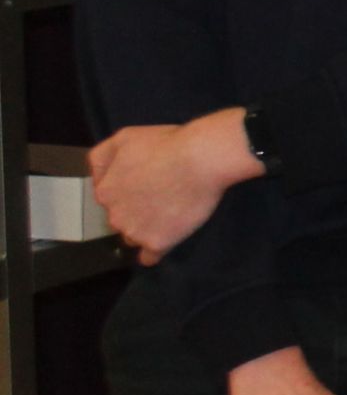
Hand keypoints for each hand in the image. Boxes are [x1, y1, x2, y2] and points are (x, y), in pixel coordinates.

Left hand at [92, 109, 260, 263]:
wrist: (200, 159)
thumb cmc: (165, 144)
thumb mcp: (124, 137)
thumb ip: (101, 158)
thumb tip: (96, 178)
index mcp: (105, 191)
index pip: (109, 199)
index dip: (129, 191)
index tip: (148, 183)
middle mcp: (114, 215)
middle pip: (121, 220)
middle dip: (136, 212)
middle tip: (161, 196)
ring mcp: (135, 231)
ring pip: (134, 237)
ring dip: (146, 230)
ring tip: (169, 215)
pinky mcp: (158, 243)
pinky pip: (150, 257)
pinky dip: (155, 251)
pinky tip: (165, 241)